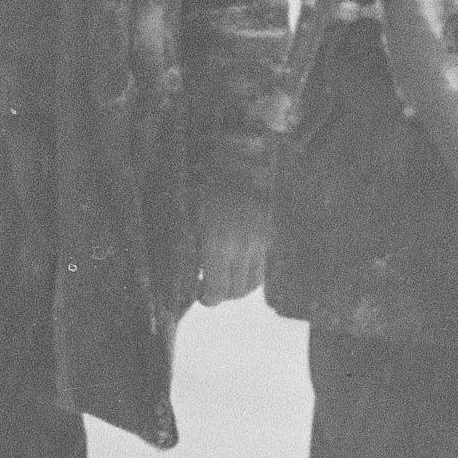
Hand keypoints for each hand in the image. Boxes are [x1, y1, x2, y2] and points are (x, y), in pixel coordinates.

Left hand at [189, 181, 271, 309]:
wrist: (237, 158)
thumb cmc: (204, 185)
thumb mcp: (188, 217)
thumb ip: (189, 249)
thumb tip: (188, 273)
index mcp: (218, 244)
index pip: (217, 291)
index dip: (207, 298)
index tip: (199, 293)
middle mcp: (243, 247)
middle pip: (237, 291)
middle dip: (222, 294)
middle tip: (209, 286)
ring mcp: (260, 242)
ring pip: (254, 283)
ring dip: (238, 287)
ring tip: (224, 277)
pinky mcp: (269, 235)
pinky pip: (263, 266)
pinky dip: (251, 272)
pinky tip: (238, 263)